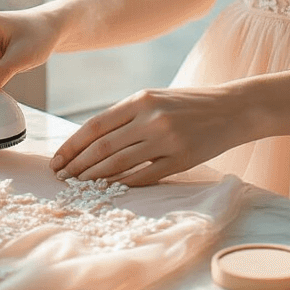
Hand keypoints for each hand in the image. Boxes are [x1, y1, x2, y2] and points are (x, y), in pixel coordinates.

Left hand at [49, 85, 243, 186]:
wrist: (233, 107)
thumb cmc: (189, 104)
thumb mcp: (156, 99)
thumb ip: (128, 115)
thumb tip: (92, 139)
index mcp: (141, 99)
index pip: (95, 126)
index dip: (72, 146)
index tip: (57, 160)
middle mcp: (151, 118)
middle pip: (103, 147)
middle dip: (78, 165)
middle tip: (61, 179)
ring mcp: (166, 139)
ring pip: (119, 164)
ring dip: (95, 178)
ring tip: (79, 186)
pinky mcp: (181, 159)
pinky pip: (145, 176)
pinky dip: (124, 185)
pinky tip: (110, 191)